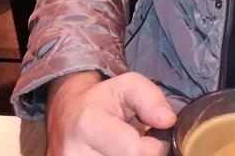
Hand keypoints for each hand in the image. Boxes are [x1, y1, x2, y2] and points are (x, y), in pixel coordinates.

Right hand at [46, 70, 176, 155]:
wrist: (67, 115)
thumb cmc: (100, 100)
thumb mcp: (126, 86)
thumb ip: (150, 97)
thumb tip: (168, 120)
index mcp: (87, 125)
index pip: (134, 151)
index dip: (154, 146)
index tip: (153, 136)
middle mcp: (74, 155)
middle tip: (140, 145)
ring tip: (125, 150)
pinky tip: (118, 155)